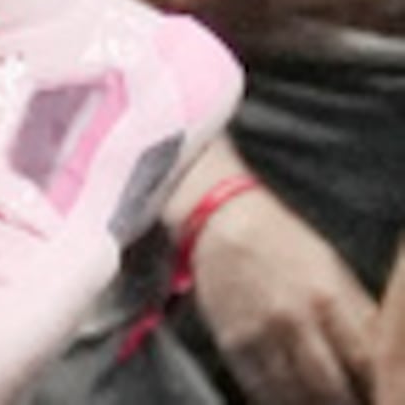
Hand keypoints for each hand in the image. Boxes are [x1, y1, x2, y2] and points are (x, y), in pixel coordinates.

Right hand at [188, 180, 382, 404]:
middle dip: (348, 404)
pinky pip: (263, 393)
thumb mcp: (332, 269)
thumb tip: (386, 360)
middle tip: (351, 403)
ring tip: (324, 403)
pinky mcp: (234, 346)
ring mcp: (261, 335)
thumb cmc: (285, 244)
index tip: (383, 396)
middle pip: (333, 390)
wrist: (220, 219)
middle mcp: (293, 320)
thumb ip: (360, 315)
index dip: (379, 388)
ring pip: (298, 398)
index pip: (365, 363)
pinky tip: (294, 400)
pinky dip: (282, 403)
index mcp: (326, 297)